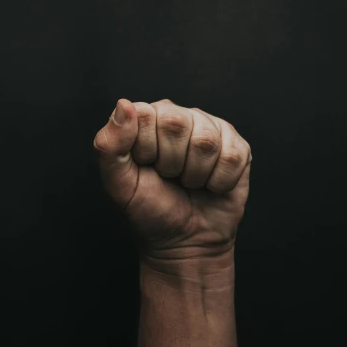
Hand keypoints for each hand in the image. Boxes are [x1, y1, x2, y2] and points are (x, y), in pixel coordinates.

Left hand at [93, 98, 251, 262]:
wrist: (184, 242)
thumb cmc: (149, 210)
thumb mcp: (118, 183)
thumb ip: (109, 145)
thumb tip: (124, 105)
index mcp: (147, 118)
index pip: (144, 115)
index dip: (145, 149)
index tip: (146, 168)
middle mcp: (180, 116)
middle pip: (176, 123)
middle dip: (170, 163)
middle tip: (169, 177)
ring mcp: (211, 129)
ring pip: (206, 142)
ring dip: (195, 175)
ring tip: (189, 183)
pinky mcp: (237, 147)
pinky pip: (232, 157)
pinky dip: (219, 182)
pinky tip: (210, 186)